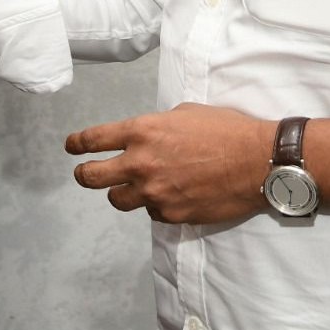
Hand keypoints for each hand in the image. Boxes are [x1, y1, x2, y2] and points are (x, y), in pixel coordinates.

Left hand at [66, 103, 271, 223]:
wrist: (257, 161)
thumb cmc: (226, 130)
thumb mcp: (183, 114)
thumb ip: (155, 128)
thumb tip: (144, 137)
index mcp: (142, 132)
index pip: (94, 140)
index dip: (77, 144)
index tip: (71, 147)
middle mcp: (141, 163)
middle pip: (92, 177)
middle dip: (84, 175)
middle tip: (85, 174)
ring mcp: (154, 192)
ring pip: (117, 200)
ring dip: (121, 193)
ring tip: (132, 188)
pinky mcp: (172, 214)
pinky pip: (151, 212)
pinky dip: (156, 205)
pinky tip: (172, 196)